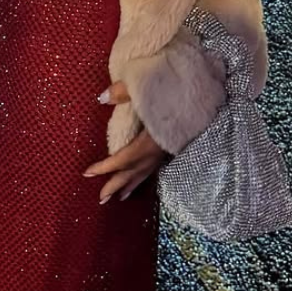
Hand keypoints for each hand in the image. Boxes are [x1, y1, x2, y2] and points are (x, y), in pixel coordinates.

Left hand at [83, 80, 166, 203]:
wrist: (205, 105)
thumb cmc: (178, 98)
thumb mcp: (149, 91)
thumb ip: (124, 92)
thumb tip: (102, 97)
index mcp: (148, 142)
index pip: (121, 158)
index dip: (103, 167)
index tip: (86, 173)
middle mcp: (155, 153)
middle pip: (131, 173)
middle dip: (115, 186)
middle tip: (101, 200)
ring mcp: (164, 154)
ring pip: (144, 174)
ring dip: (130, 186)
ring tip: (120, 198)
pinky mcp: (172, 151)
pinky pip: (153, 169)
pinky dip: (144, 177)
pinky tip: (142, 180)